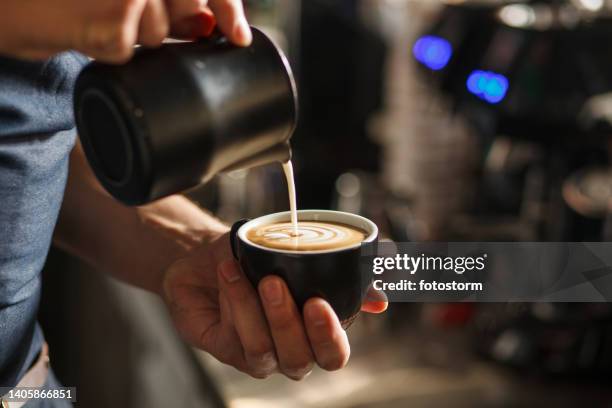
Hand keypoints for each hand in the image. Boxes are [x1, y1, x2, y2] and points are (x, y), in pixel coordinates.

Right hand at [0, 0, 251, 62]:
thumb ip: (173, 5)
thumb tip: (212, 27)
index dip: (228, 8)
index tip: (238, 37)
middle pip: (189, 12)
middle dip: (174, 23)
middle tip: (133, 10)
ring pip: (160, 36)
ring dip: (137, 36)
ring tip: (100, 12)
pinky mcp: (116, 20)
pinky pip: (128, 51)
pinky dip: (110, 48)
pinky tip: (88, 26)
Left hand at [162, 232, 387, 379]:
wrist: (206, 259)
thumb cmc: (256, 260)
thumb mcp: (299, 258)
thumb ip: (342, 277)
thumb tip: (380, 300)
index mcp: (314, 335)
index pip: (333, 355)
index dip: (330, 337)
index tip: (319, 303)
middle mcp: (288, 352)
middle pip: (300, 360)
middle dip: (287, 322)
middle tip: (274, 282)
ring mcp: (256, 356)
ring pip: (263, 350)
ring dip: (254, 308)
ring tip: (246, 271)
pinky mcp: (225, 350)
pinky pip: (234, 338)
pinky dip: (233, 301)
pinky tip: (229, 274)